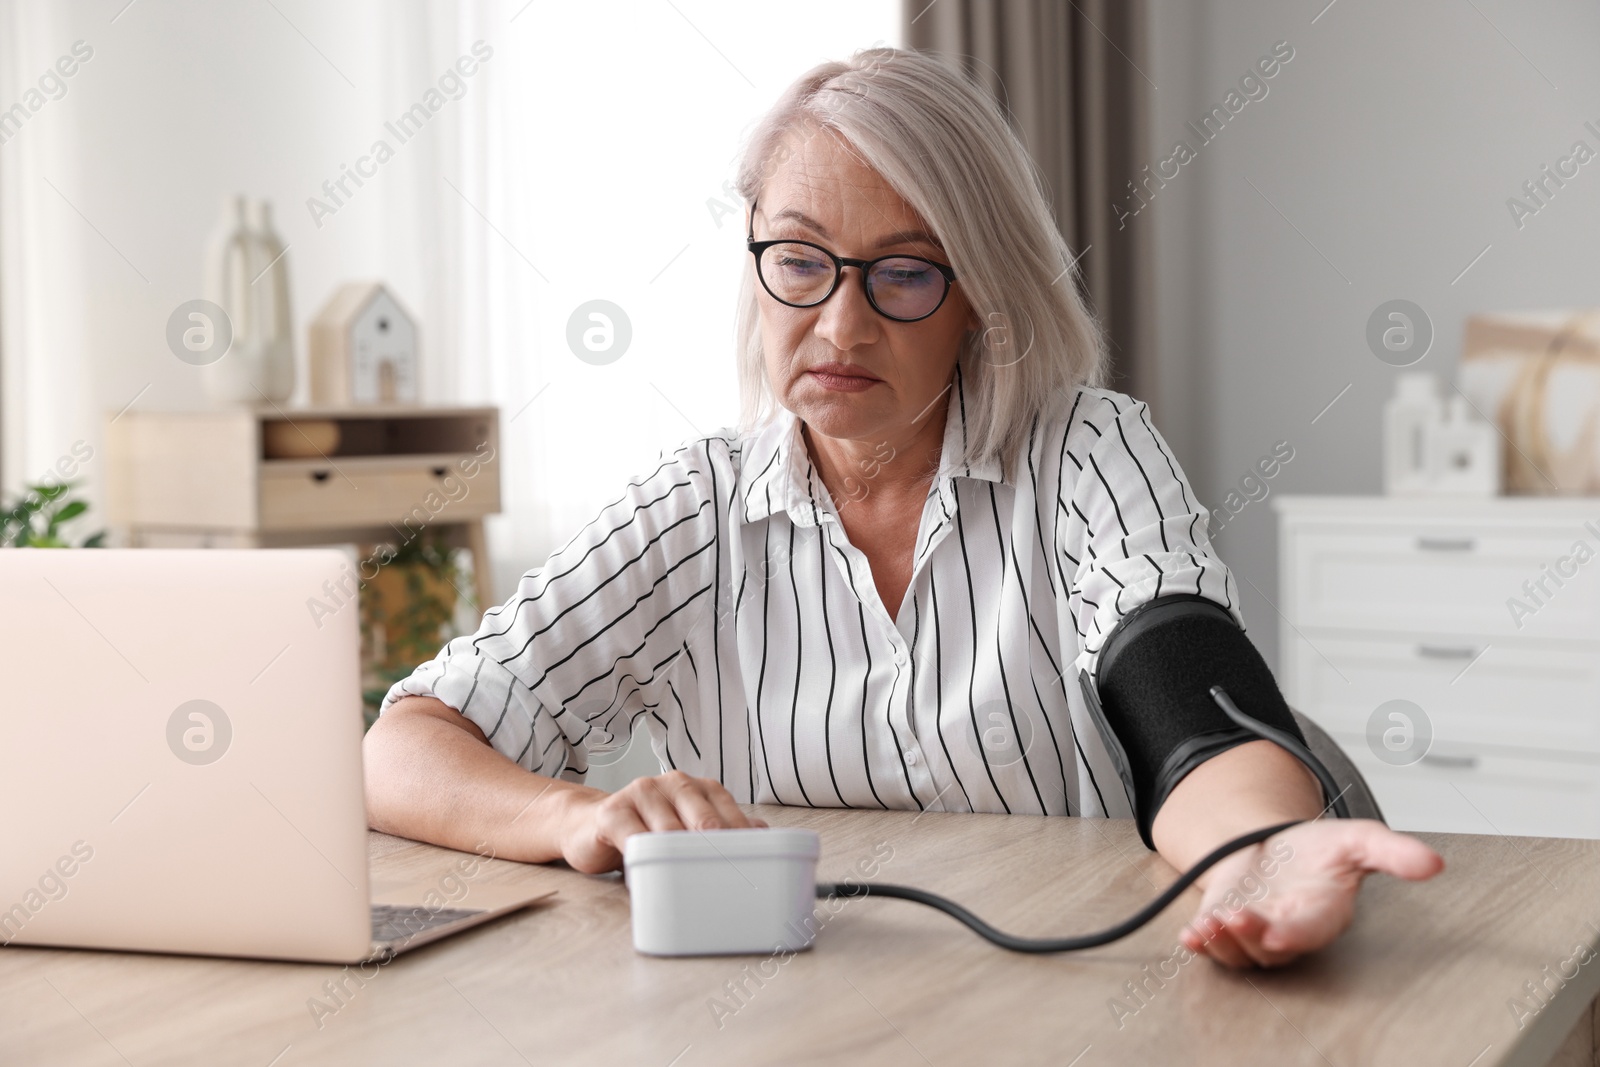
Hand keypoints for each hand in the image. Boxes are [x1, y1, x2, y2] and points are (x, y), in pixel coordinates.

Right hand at [557, 770, 766, 873]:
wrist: (589, 826)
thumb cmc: (647, 831)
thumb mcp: (686, 828)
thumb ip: (721, 829)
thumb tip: (763, 835)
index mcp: (699, 788)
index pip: (729, 814)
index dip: (741, 844)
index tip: (750, 871)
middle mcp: (674, 783)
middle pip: (704, 821)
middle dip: (717, 853)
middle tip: (726, 883)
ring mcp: (642, 793)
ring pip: (670, 831)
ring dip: (680, 860)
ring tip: (688, 885)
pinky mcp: (613, 811)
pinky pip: (634, 837)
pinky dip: (644, 859)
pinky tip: (649, 875)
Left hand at [1178, 819, 1443, 967]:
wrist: (1273, 846)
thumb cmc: (1318, 851)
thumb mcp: (1356, 840)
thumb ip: (1391, 851)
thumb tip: (1434, 862)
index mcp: (1321, 914)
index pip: (1310, 931)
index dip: (1294, 935)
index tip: (1278, 934)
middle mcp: (1287, 930)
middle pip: (1270, 948)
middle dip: (1252, 938)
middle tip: (1236, 919)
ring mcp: (1254, 933)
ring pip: (1240, 952)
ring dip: (1223, 943)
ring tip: (1210, 924)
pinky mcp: (1225, 928)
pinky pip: (1213, 947)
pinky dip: (1200, 944)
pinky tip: (1190, 936)